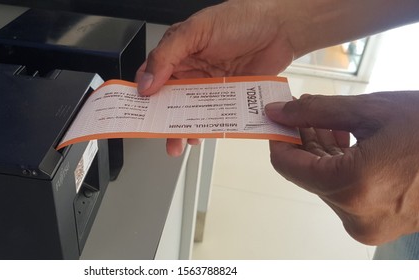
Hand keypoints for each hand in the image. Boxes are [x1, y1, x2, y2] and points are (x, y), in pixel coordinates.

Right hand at [137, 0, 296, 155]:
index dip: (143, 94)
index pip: (152, 75)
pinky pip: (214, 116)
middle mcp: (192, 70)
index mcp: (178, 51)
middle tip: (156, 134)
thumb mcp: (195, 31)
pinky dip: (207, 128)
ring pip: (190, 112)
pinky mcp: (228, 96)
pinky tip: (201, 135)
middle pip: (169, 99)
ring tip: (177, 142)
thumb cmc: (241, 19)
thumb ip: (167, 55)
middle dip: (161, 119)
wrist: (281, 28)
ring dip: (182, 128)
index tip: (137, 112)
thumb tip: (146, 82)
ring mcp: (210, 85)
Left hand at [265, 91, 418, 244]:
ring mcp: (370, 226)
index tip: (277, 121)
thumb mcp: (370, 111)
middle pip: (307, 176)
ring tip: (327, 124)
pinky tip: (344, 143)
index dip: (278, 141)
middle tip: (303, 115)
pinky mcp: (381, 227)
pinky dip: (339, 171)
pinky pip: (346, 196)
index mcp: (352, 186)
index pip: (289, 166)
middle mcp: (357, 215)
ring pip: (326, 186)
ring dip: (320, 156)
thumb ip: (316, 112)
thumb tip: (277, 112)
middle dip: (302, 144)